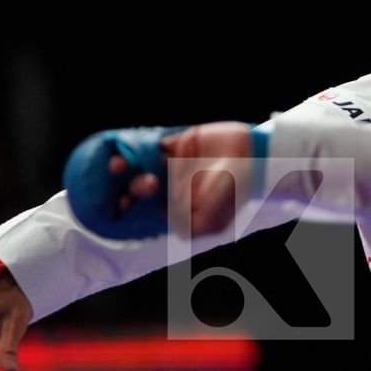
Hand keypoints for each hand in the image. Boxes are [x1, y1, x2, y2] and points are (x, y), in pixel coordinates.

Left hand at [110, 121, 254, 237]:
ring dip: (128, 165)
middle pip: (142, 187)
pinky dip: (140, 145)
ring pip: (144, 165)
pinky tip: (129, 147)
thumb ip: (188, 227)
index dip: (134, 209)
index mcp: (181, 206)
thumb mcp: (212, 220)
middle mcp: (175, 187)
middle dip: (130, 186)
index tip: (122, 205)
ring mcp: (176, 164)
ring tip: (117, 164)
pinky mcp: (180, 143)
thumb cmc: (235, 191)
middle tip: (127, 182)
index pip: (149, 210)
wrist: (254, 157)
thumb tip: (162, 220)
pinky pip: (154, 143)